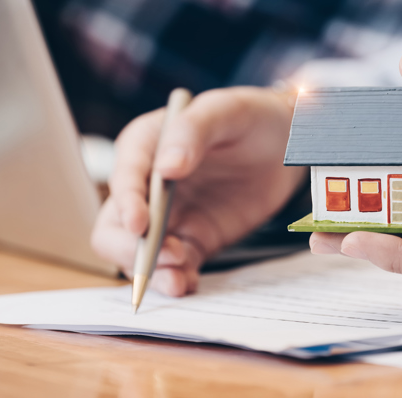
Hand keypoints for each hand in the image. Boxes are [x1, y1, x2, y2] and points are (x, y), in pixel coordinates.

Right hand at [92, 87, 304, 295]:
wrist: (285, 143)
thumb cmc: (250, 117)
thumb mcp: (224, 111)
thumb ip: (193, 132)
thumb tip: (166, 168)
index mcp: (145, 147)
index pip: (124, 178)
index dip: (126, 203)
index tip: (141, 225)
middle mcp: (148, 186)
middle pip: (116, 226)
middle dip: (131, 249)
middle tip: (165, 257)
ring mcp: (170, 217)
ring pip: (141, 254)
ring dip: (153, 272)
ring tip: (178, 281)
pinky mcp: (195, 238)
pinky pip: (176, 265)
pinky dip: (177, 278)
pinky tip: (188, 283)